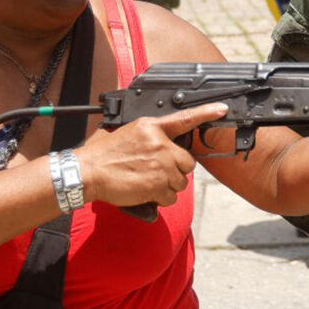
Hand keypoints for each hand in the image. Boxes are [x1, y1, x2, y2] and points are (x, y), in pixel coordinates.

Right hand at [76, 103, 227, 207]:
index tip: (222, 109)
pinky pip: (171, 197)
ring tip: (145, 182)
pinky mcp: (157, 185)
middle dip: (175, 171)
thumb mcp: (124, 132)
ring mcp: (160, 165)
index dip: (206, 113)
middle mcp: (160, 144)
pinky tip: (144, 192)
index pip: (184, 118)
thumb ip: (148, 135)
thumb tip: (159, 143)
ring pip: (180, 182)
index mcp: (151, 127)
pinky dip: (160, 199)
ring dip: (167, 187)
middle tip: (155, 173)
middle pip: (187, 163)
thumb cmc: (101, 154)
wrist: (86, 172)